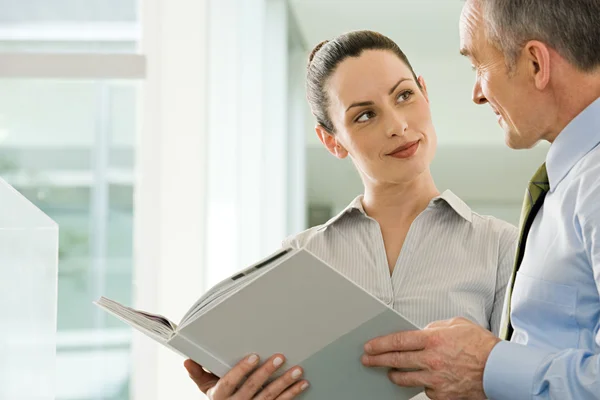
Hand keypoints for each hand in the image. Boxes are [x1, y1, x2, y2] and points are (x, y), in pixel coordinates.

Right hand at [184, 353, 308, 398]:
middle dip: (267, 372)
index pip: (230, 382)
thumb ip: (198, 374)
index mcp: (220, 396)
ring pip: (270, 397)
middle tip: (279, 358)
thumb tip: (187, 360)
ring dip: (285, 383)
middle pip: (253, 388)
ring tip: (297, 371)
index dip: (242, 369)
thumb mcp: (205, 387)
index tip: (254, 356)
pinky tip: (302, 384)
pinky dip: (293, 394)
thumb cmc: (219, 398)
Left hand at [361, 317, 500, 399]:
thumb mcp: (457, 324)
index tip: (369, 346)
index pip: (398, 341)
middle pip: (396, 361)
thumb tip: (422, 332)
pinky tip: (425, 380)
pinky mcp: (442, 395)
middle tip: (368, 360)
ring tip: (390, 373)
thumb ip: (435, 327)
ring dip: (395, 376)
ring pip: (406, 379)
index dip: (380, 344)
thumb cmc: (482, 346)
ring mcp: (436, 380)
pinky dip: (423, 384)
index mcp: (433, 339)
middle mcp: (432, 360)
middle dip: (378, 360)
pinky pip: (425, 390)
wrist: (501, 370)